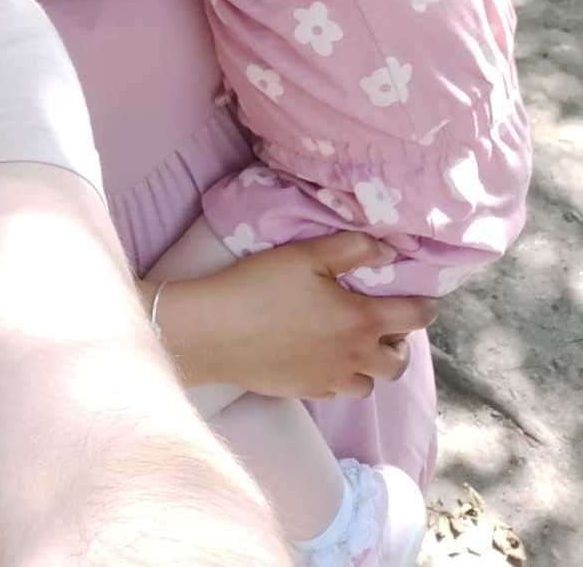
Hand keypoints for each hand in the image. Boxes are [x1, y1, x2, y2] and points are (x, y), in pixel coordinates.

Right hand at [161, 231, 437, 399]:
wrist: (214, 332)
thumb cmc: (258, 287)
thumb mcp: (304, 254)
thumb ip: (351, 249)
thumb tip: (389, 249)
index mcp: (360, 320)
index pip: (414, 318)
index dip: (426, 307)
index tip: (425, 300)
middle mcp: (354, 356)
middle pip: (398, 362)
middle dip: (400, 343)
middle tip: (384, 325)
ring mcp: (330, 379)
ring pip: (370, 383)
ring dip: (371, 365)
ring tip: (353, 345)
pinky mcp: (306, 392)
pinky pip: (338, 390)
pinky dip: (341, 376)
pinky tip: (322, 359)